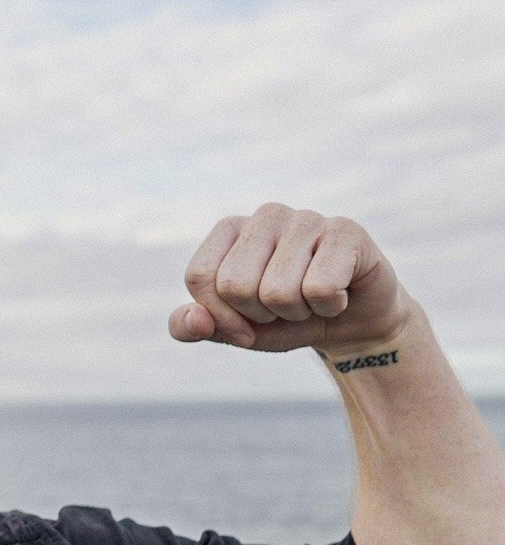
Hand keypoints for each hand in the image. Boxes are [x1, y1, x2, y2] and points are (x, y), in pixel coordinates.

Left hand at [168, 205, 412, 353]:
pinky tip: (339, 293)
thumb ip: (194, 327)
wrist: (351, 322)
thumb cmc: (285, 318)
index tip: (245, 326)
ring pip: (278, 291)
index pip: (199, 277)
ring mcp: (306, 218)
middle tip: (284, 307)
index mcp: (229, 229)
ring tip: (311, 299)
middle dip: (260, 315)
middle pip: (235, 285)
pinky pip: (320, 289)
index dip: (221, 316)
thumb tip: (194, 321)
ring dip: (296, 313)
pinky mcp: (345, 231)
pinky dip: (329, 307)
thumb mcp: (233, 329)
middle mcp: (265, 216)